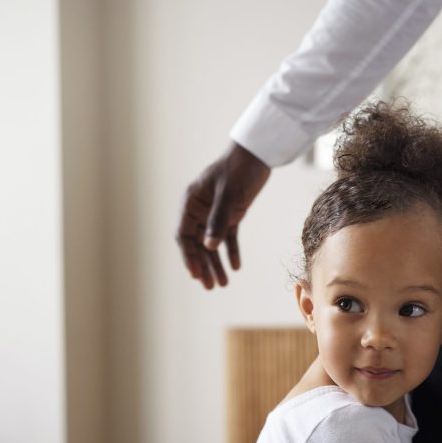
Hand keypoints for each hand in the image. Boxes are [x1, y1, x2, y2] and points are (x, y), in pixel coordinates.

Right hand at [177, 142, 270, 288]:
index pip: (184, 235)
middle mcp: (200, 209)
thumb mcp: (229, 196)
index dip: (189, 256)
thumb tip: (209, 248)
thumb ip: (219, 221)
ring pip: (212, 243)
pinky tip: (236, 267)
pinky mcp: (232, 213)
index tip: (196, 275)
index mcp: (191, 202)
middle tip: (211, 287)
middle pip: (198, 244)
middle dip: (204, 266)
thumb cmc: (239, 170)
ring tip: (222, 284)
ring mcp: (215, 212)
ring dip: (216, 263)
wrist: (257, 155)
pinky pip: (228, 236)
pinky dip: (231, 251)